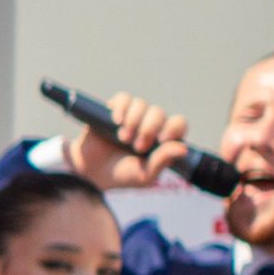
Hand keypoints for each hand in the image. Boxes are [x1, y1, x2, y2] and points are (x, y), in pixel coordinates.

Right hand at [68, 92, 191, 190]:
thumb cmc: (121, 176)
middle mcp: (149, 125)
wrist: (90, 173)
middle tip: (137, 146)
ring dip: (134, 121)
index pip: (178, 124)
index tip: (162, 139)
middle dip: (148, 129)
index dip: (174, 127)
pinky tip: (117, 121)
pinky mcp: (114, 110)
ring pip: (141, 104)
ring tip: (123, 138)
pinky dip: (122, 107)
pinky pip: (123, 99)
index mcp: (162, 140)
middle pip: (158, 112)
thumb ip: (162, 161)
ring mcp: (132, 116)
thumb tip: (183, 148)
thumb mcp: (144, 175)